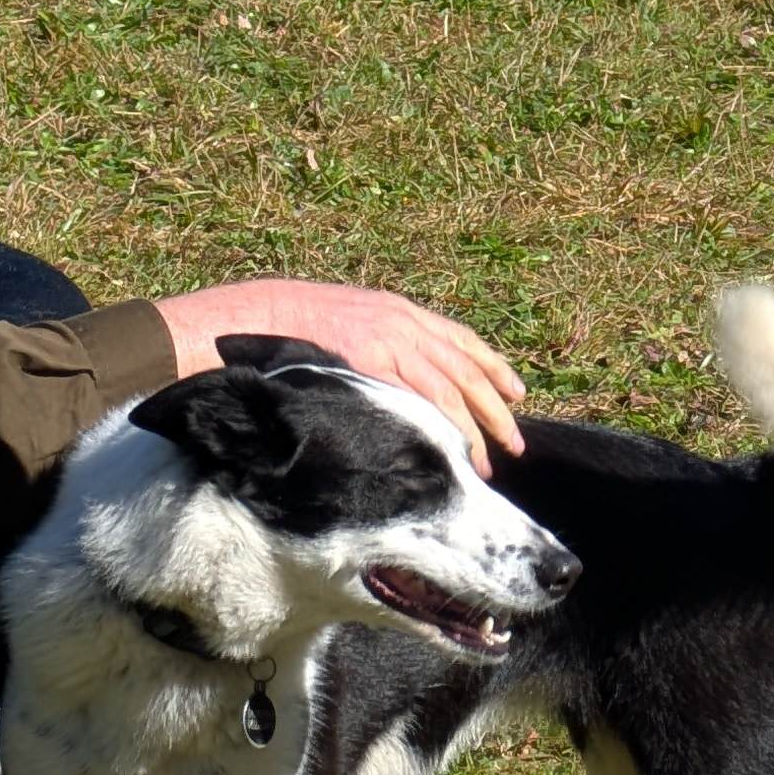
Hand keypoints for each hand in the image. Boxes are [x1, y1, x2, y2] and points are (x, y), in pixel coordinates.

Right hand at [152, 279, 526, 467]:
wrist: (256, 315)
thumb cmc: (294, 327)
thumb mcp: (346, 325)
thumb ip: (376, 345)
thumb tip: (395, 376)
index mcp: (398, 312)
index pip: (460, 339)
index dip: (492, 367)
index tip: (517, 393)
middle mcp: (401, 322)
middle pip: (465, 368)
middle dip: (495, 409)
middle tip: (515, 445)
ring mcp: (387, 341)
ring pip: (450, 388)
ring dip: (475, 428)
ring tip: (490, 462)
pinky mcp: (371, 361)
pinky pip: (417, 397)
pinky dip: (442, 426)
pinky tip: (455, 453)